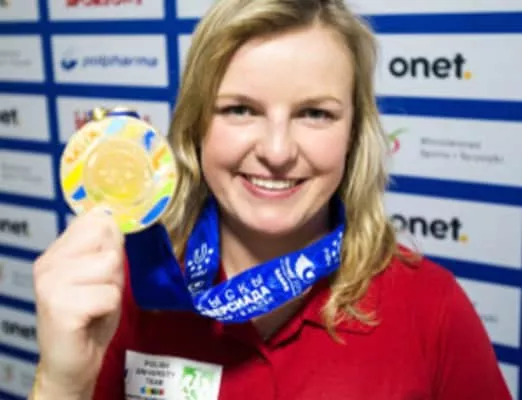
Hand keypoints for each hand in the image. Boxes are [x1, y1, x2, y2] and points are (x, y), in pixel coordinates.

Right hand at [33, 208, 123, 396]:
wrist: (73, 361)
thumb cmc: (91, 316)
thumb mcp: (104, 275)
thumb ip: (107, 247)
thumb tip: (112, 218)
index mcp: (56, 252)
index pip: (94, 220)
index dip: (111, 241)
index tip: (102, 268)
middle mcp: (48, 263)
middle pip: (105, 239)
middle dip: (115, 267)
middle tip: (99, 291)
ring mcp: (50, 284)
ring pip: (110, 264)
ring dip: (113, 287)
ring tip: (96, 304)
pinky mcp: (59, 306)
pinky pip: (109, 294)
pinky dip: (110, 307)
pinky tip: (92, 317)